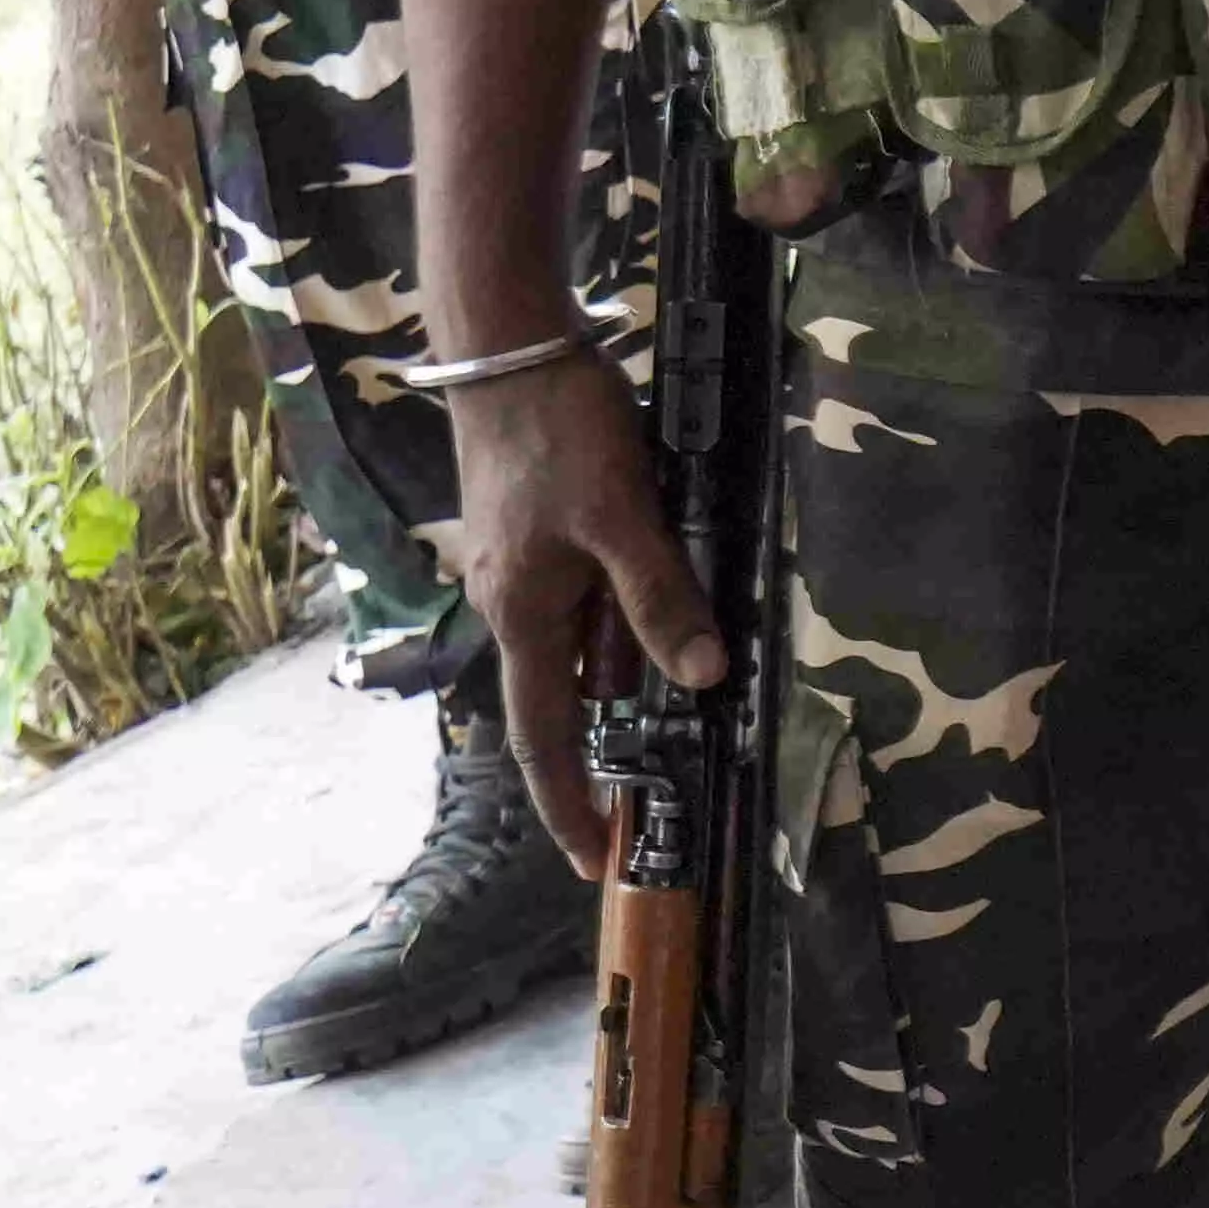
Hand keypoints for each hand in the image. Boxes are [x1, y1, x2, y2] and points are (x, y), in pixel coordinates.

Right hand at [452, 354, 722, 879]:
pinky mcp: (533, 530)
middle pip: (563, 691)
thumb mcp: (624, 519)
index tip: (595, 858)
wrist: (507, 349)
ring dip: (622, 659)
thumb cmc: (559, 432)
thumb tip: (701, 677)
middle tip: (666, 765)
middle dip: (607, 734)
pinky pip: (579, 594)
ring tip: (683, 661)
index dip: (569, 803)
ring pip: (577, 638)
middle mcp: (511, 603)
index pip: (544, 739)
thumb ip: (662, 598)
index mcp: (523, 616)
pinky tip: (661, 586)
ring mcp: (519, 567)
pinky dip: (617, 611)